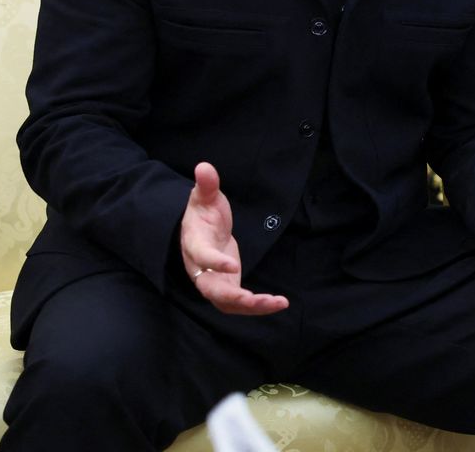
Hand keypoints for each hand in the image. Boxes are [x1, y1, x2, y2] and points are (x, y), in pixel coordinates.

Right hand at [180, 162, 288, 315]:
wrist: (199, 231)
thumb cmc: (202, 213)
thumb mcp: (204, 197)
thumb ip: (206, 185)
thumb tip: (204, 166)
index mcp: (195, 244)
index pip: (202, 256)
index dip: (215, 262)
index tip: (232, 265)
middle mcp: (200, 269)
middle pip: (212, 289)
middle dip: (235, 298)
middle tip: (257, 300)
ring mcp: (213, 280)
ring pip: (227, 303)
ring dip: (252, 307)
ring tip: (278, 303)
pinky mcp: (226, 287)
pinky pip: (239, 304)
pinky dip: (257, 306)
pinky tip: (279, 303)